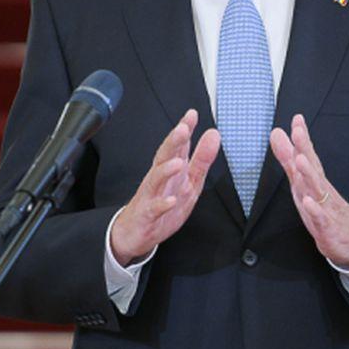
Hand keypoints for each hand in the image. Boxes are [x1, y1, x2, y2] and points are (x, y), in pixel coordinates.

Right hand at [110, 109, 220, 263]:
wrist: (135, 233)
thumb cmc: (162, 205)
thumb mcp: (189, 182)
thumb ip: (201, 159)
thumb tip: (213, 134)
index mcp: (171, 170)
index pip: (177, 146)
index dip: (184, 129)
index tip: (192, 114)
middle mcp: (159, 179)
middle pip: (164, 156)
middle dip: (173, 142)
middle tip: (182, 129)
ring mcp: (151, 195)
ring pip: (156, 179)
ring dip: (166, 170)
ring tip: (178, 163)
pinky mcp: (147, 214)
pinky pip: (154, 208)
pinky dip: (162, 204)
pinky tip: (170, 200)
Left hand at [270, 114, 348, 268]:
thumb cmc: (325, 209)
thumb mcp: (302, 182)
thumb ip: (288, 159)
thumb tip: (277, 134)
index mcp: (314, 180)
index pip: (308, 156)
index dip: (302, 138)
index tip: (297, 119)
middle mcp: (321, 190)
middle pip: (313, 167)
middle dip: (305, 149)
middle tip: (297, 132)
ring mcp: (326, 208)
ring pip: (317, 190)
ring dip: (309, 174)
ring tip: (300, 160)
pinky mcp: (327, 227)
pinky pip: (321, 218)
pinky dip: (314, 210)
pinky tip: (308, 201)